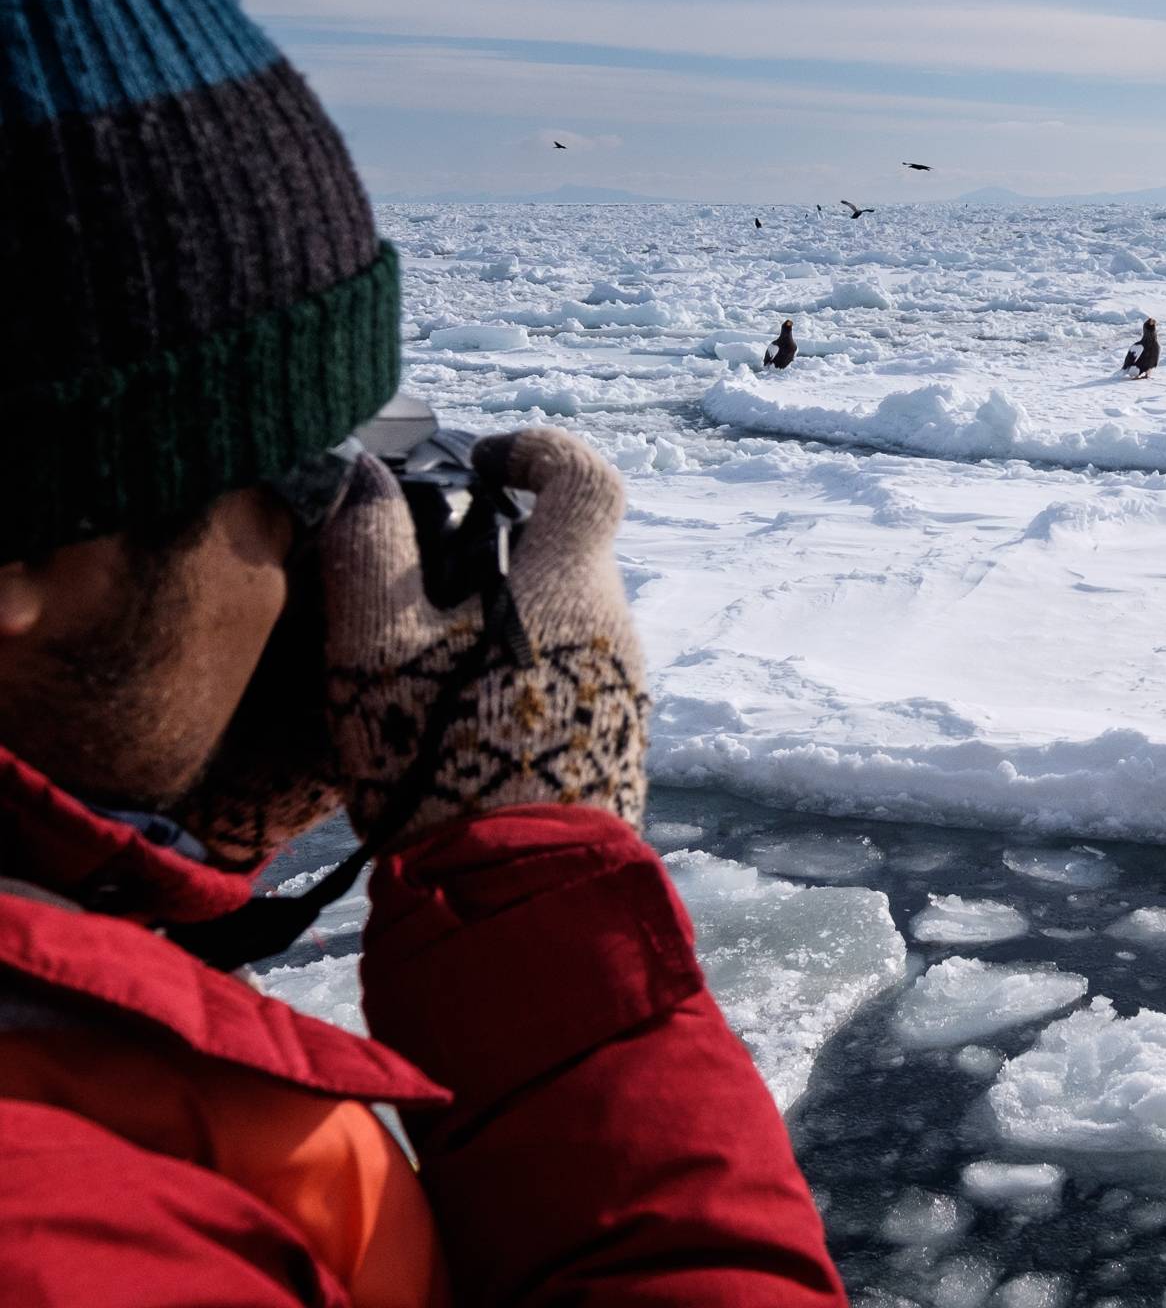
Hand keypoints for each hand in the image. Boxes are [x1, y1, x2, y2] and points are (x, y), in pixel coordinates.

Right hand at [325, 429, 650, 845]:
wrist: (512, 888)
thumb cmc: (439, 755)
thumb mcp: (377, 645)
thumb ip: (368, 547)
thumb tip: (365, 476)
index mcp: (573, 583)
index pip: (588, 478)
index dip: (539, 452)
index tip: (484, 464)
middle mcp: (615, 625)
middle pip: (564, 554)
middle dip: (496, 552)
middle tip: (417, 585)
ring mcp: (625, 686)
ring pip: (563, 619)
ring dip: (502, 620)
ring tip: (423, 663)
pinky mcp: (618, 739)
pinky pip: (571, 675)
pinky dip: (519, 670)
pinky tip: (459, 716)